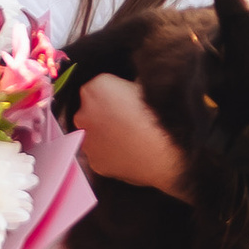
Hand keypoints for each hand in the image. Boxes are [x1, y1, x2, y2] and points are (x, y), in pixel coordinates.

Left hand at [75, 73, 188, 196]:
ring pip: (93, 134)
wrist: (164, 153)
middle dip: (105, 114)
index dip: (115, 94)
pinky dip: (111, 154)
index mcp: (96, 88)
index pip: (99, 86)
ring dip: (106, 135)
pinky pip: (101, 155)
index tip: (127, 101)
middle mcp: (84, 114)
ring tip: (131, 139)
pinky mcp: (94, 163)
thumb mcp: (147, 87)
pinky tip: (129, 153)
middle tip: (128, 120)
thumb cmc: (159, 117)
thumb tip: (134, 87)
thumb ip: (131, 86)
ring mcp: (87, 141)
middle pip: (90, 110)